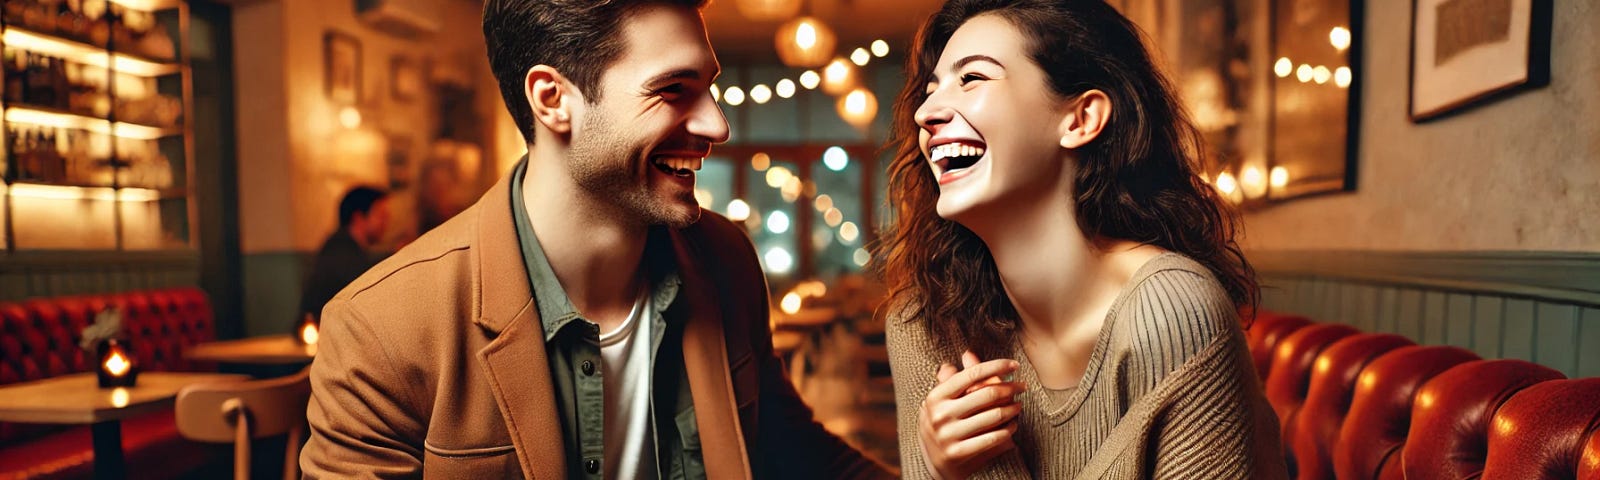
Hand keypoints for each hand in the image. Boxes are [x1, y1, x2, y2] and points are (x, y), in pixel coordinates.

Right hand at [918, 351, 1025, 479]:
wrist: (932, 463)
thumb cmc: (940, 425)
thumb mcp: (940, 401)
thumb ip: (955, 378)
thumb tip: (969, 353)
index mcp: (936, 397)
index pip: (971, 374)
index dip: (996, 366)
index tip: (1014, 365)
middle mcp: (941, 414)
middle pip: (987, 394)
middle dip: (1011, 387)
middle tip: (1022, 386)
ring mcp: (949, 435)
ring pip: (994, 416)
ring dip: (1013, 409)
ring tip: (1019, 405)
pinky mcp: (959, 453)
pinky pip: (992, 438)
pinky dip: (1008, 430)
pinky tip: (1014, 425)